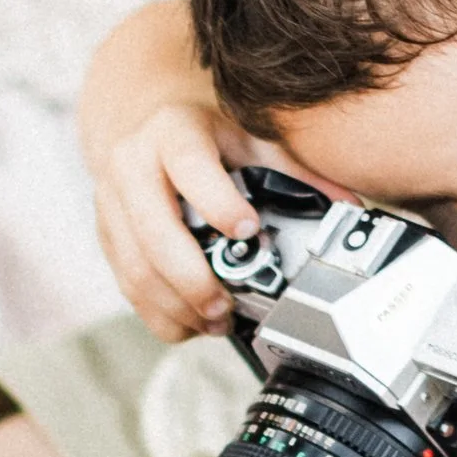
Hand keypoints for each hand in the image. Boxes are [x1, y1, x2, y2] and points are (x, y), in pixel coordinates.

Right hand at [78, 0, 293, 341]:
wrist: (150, 134)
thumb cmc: (208, 141)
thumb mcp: (252, 143)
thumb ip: (297, 174)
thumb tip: (350, 209)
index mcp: (173, 132)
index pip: (190, 166)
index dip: (217, 201)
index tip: (249, 230)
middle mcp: (131, 164)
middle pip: (156, 233)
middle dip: (194, 279)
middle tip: (227, 305)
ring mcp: (110, 203)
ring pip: (137, 268)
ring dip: (177, 305)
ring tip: (215, 320)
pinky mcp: (106, 237)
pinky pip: (127, 287)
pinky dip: (160, 314)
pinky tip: (190, 324)